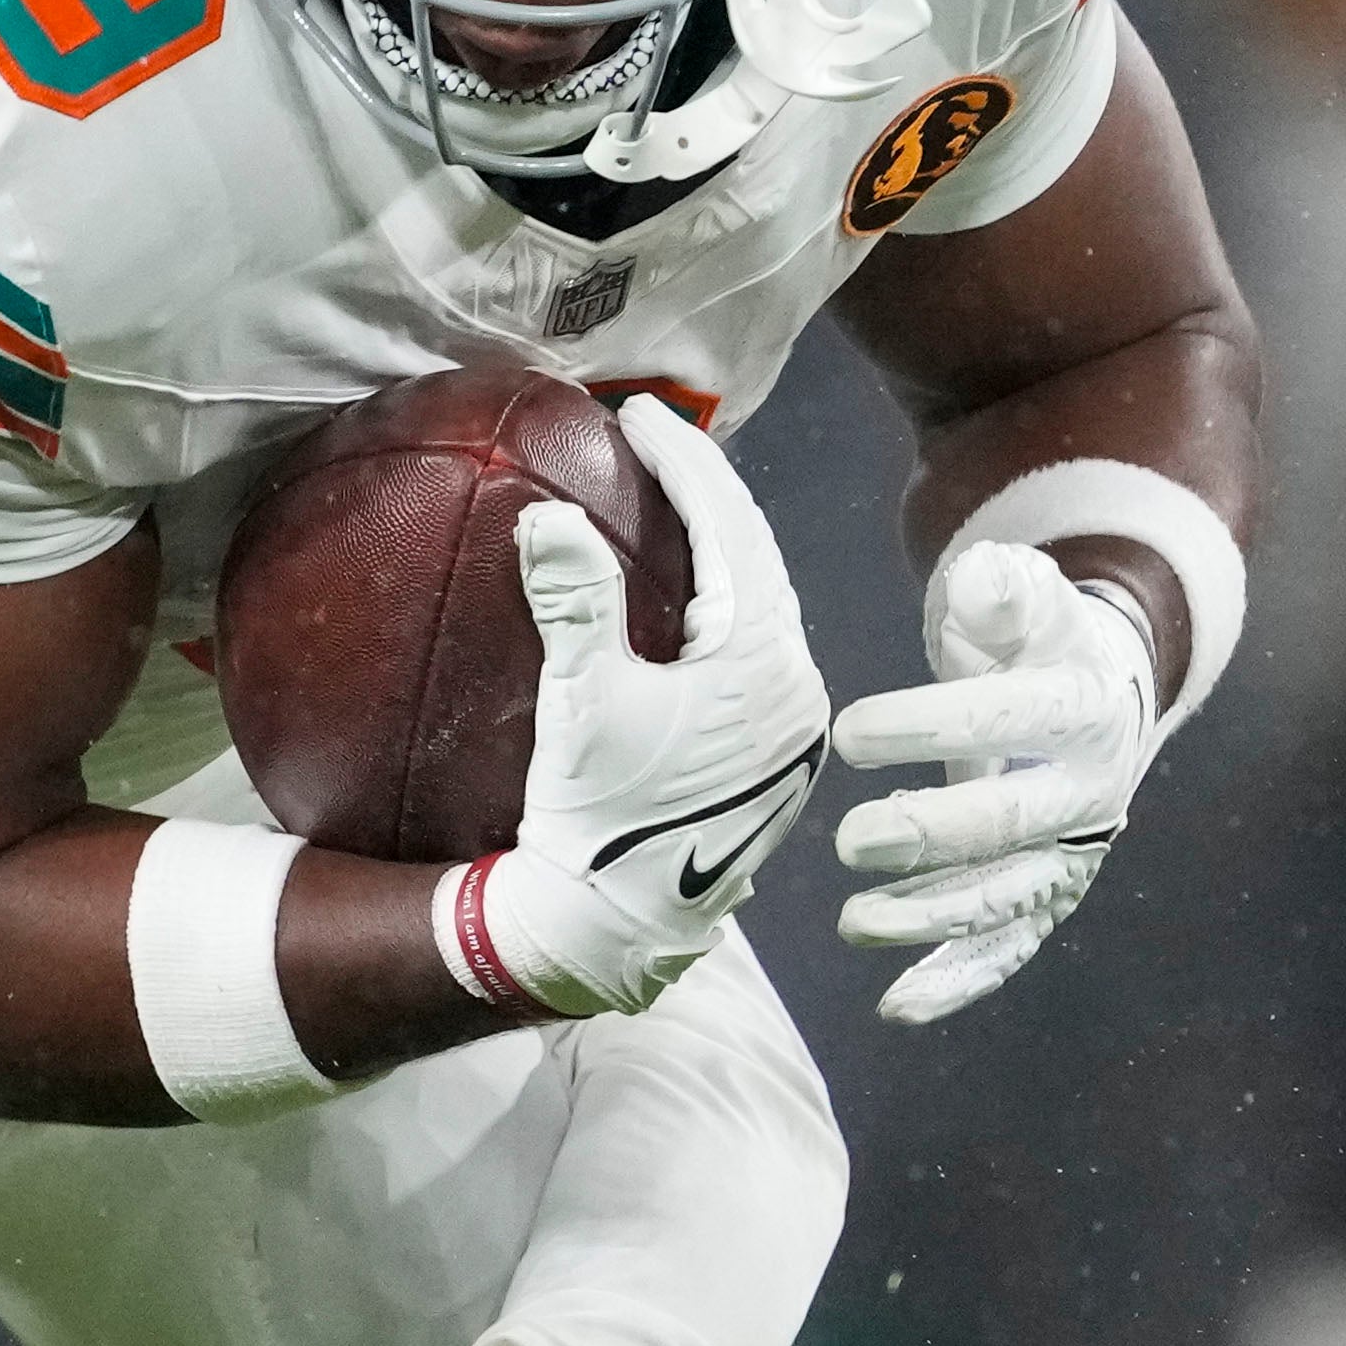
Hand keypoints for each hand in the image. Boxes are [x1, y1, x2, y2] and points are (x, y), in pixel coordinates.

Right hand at [459, 402, 828, 1017]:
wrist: (617, 930)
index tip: (635, 415)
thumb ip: (574, 601)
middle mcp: (799, 689)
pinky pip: (758, 650)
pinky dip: (724, 606)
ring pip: (764, 606)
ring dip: (720, 550)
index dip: (684, 461)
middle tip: (654, 442)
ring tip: (671, 502)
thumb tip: (546, 518)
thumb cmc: (598, 820)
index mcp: (762, 664)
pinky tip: (686, 596)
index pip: (729, 529)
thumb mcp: (582, 703)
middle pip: (759, 559)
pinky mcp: (779, 758)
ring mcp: (795, 727)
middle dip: (707, 493)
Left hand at [826, 542, 1164, 1025]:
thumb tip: (978, 579)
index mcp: (1088, 710)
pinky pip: (1008, 950)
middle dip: (931, 839)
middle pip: (1013, 824)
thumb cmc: (1040, 644)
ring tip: (854, 922)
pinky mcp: (1049, 900)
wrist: (1103, 695)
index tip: (852, 732)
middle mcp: (1092, 792)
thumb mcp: (1028, 601)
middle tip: (849, 842)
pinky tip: (897, 1005)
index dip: (934, 726)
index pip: (1012, 719)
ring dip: (932, 920)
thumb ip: (1004, 591)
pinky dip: (957, 983)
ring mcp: (1072, 855)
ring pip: (1007, 899)